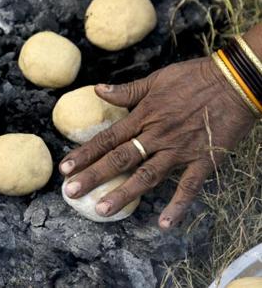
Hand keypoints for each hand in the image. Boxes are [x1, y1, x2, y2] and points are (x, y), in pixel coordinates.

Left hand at [59, 27, 260, 229]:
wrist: (237, 80)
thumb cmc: (195, 77)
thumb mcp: (157, 79)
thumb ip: (126, 91)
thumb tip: (96, 90)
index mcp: (144, 116)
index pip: (107, 139)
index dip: (85, 154)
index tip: (65, 168)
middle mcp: (157, 135)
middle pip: (120, 159)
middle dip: (93, 176)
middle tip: (71, 192)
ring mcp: (180, 150)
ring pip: (147, 175)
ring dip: (124, 193)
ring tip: (103, 210)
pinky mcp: (204, 160)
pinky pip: (189, 187)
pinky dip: (178, 206)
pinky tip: (164, 224)